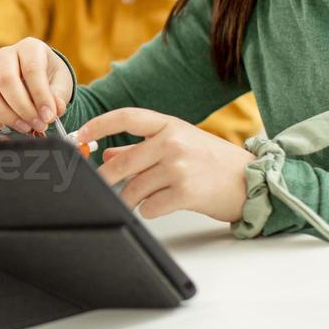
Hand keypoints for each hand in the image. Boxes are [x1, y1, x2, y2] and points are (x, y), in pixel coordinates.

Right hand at [0, 38, 72, 135]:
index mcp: (29, 48)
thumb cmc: (52, 78)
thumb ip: (59, 95)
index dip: (41, 95)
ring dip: (4, 113)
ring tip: (24, 127)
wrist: (43, 79)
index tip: (49, 116)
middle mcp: (6, 55)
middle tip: (38, 125)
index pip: (32, 69)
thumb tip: (53, 109)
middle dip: (23, 107)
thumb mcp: (62, 82)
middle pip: (6, 79)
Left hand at [73, 109, 253, 221]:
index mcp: (169, 125)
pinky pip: (149, 207)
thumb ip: (141, 148)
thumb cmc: (213, 161)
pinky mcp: (185, 193)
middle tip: (96, 186)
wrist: (250, 180)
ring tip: (142, 198)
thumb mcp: (178, 144)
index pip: (125, 117)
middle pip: (122, 163)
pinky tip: (162, 204)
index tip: (78, 136)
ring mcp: (179, 167)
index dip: (97, 126)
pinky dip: (149, 210)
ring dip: (130, 199)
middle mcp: (172, 142)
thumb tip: (106, 154)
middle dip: (104, 178)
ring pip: (133, 189)